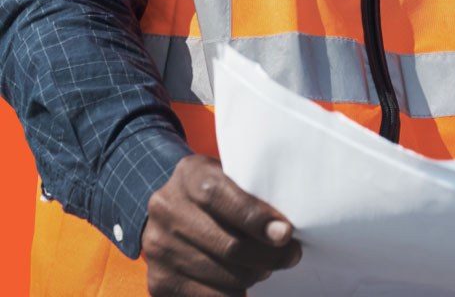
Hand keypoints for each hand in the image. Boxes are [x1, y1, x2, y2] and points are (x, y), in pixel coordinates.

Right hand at [143, 155, 300, 295]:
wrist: (168, 210)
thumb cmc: (214, 190)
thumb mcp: (228, 174)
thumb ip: (252, 190)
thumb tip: (284, 228)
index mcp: (189, 175)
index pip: (219, 197)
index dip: (255, 218)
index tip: (284, 233)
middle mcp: (168, 210)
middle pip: (227, 244)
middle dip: (268, 255)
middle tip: (291, 255)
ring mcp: (159, 248)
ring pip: (223, 275)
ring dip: (254, 275)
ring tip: (265, 265)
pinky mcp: (159, 281)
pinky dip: (234, 293)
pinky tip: (243, 282)